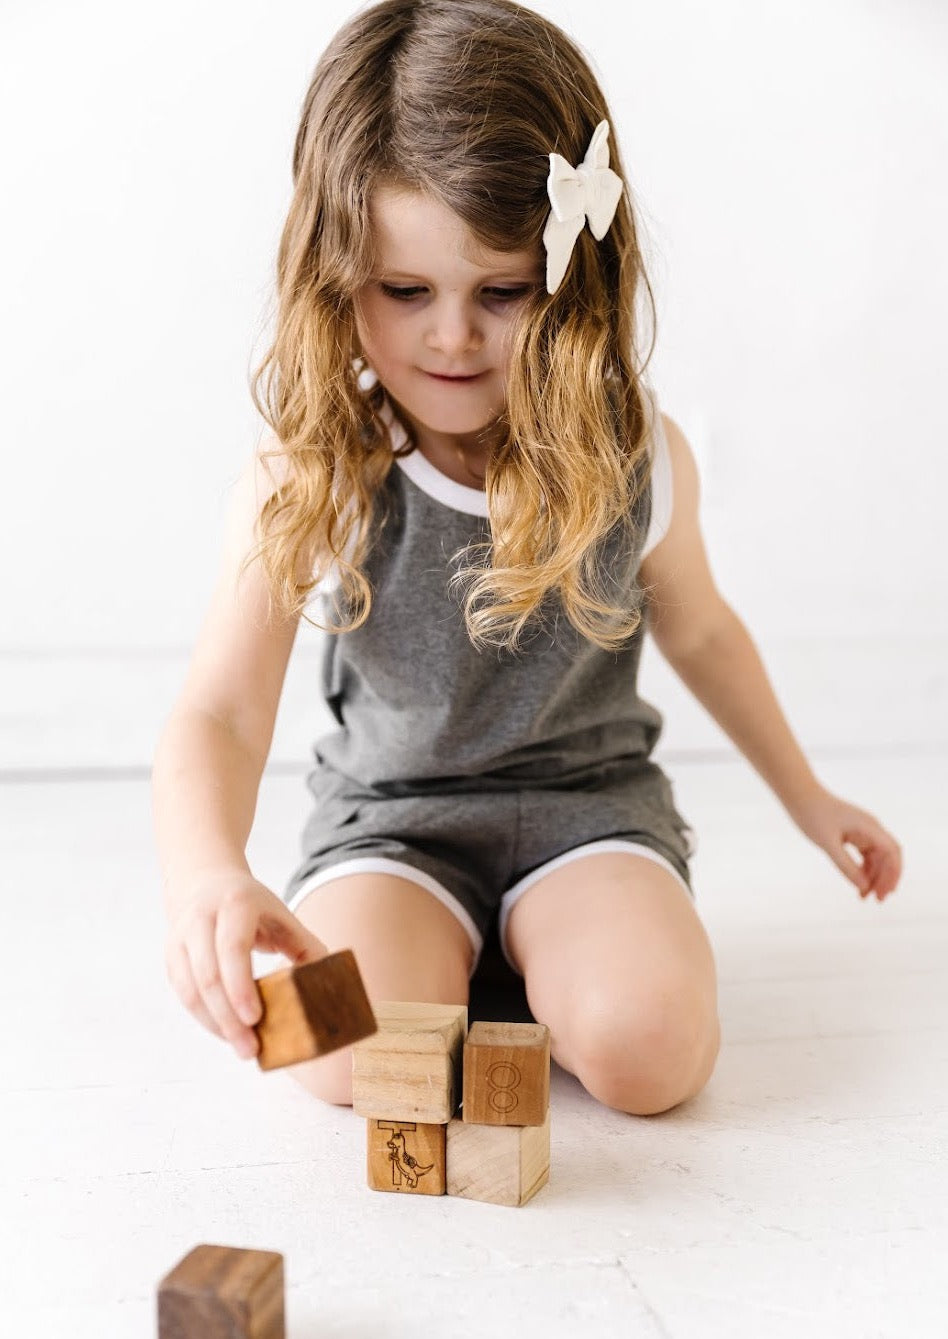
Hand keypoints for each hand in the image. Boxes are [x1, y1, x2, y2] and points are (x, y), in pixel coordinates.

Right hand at [163, 869, 328, 1059]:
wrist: (206, 882)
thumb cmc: (251, 905)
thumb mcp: (282, 915)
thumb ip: (306, 946)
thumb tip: (330, 984)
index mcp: (235, 904)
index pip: (233, 948)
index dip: (241, 986)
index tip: (255, 1019)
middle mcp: (202, 917)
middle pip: (209, 975)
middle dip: (229, 1017)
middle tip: (251, 1048)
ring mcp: (181, 936)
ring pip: (190, 989)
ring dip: (215, 1023)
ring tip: (241, 1047)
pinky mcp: (172, 955)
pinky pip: (183, 993)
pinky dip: (203, 1017)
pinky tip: (225, 1032)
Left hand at [789, 786, 902, 901]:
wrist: (799, 795)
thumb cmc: (813, 815)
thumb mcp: (828, 844)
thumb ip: (846, 866)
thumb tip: (864, 886)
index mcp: (869, 826)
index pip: (892, 851)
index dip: (893, 873)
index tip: (887, 892)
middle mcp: (870, 828)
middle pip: (887, 857)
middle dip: (885, 879)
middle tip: (877, 900)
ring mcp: (863, 831)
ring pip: (877, 858)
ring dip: (874, 877)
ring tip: (864, 897)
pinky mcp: (853, 834)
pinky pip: (865, 855)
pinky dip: (864, 870)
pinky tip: (858, 885)